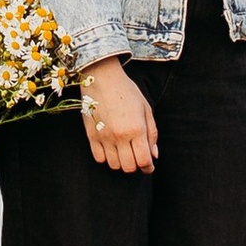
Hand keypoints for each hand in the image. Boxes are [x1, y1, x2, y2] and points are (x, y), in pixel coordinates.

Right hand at [80, 59, 157, 175]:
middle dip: (135, 166)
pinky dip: (106, 158)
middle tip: (136, 158)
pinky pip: (99, 158)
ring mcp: (104, 137)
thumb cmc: (127, 91)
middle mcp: (120, 136)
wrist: (102, 78)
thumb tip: (154, 155)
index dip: (148, 167)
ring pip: (114, 165)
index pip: (144, 161)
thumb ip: (151, 133)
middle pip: (128, 167)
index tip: (149, 166)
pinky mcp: (91, 135)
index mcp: (136, 129)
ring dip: (121, 163)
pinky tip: (111, 149)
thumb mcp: (146, 109)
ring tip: (124, 152)